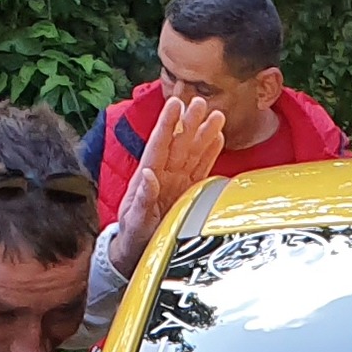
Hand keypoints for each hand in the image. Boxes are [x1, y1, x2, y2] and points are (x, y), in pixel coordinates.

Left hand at [113, 92, 228, 259]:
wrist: (138, 250)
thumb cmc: (133, 235)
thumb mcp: (134, 219)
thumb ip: (141, 197)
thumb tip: (148, 175)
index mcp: (148, 175)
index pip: (159, 144)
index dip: (168, 124)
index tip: (174, 104)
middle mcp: (165, 173)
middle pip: (179, 142)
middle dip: (190, 122)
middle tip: (200, 102)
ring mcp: (178, 181)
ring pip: (193, 152)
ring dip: (204, 133)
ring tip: (216, 114)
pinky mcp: (189, 191)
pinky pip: (201, 168)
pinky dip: (209, 154)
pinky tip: (217, 139)